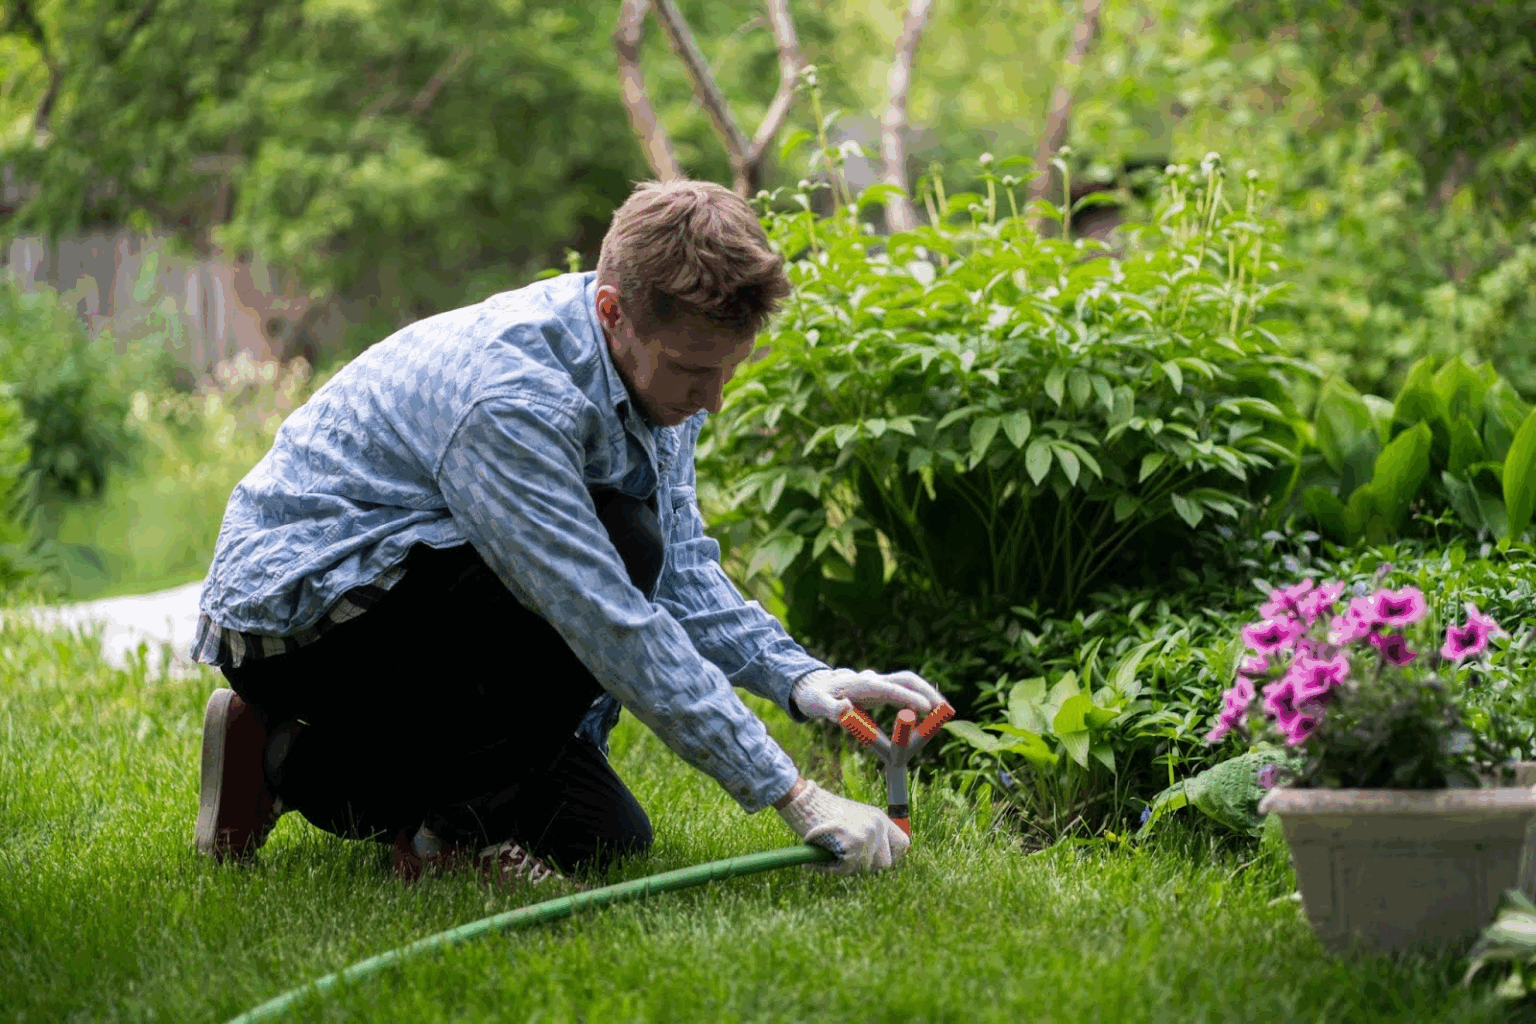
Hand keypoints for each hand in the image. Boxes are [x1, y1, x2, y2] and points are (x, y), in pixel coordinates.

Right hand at [774, 779, 908, 873]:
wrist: (805, 802)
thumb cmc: (824, 813)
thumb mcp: (855, 818)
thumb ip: (869, 835)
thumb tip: (880, 863)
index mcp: (880, 818)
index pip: (902, 844)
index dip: (894, 857)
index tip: (879, 862)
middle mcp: (877, 826)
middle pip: (885, 864)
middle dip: (868, 867)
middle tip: (848, 861)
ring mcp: (867, 835)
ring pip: (866, 869)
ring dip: (849, 868)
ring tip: (833, 856)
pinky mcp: (853, 845)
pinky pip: (847, 870)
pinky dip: (833, 869)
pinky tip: (821, 862)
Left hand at [791, 667, 945, 723]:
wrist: (813, 686)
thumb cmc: (814, 697)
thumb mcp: (816, 705)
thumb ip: (830, 709)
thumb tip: (844, 709)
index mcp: (860, 685)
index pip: (889, 689)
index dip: (908, 698)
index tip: (926, 709)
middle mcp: (873, 679)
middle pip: (906, 679)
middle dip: (927, 692)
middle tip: (945, 710)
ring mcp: (880, 681)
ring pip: (910, 682)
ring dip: (929, 694)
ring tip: (945, 713)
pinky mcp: (883, 687)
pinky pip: (907, 689)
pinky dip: (922, 697)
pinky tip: (934, 712)